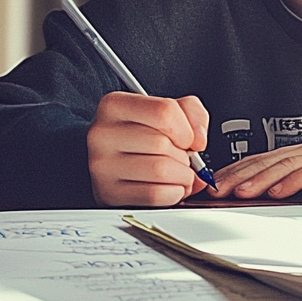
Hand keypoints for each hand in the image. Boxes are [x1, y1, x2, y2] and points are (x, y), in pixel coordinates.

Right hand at [87, 92, 209, 206]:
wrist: (113, 157)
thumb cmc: (141, 132)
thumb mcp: (166, 108)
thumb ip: (191, 112)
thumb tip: (198, 139)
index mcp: (115, 105)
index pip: (164, 112)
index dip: (186, 128)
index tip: (188, 137)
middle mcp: (102, 134)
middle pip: (162, 143)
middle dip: (184, 154)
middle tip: (182, 157)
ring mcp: (102, 166)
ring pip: (160, 170)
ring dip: (182, 175)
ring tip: (179, 172)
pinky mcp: (109, 193)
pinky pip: (154, 195)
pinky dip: (174, 193)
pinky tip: (171, 187)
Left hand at [212, 137, 301, 199]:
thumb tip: (275, 203)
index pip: (264, 159)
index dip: (238, 169)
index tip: (214, 182)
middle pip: (267, 160)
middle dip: (238, 174)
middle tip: (212, 189)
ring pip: (285, 165)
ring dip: (258, 178)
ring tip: (237, 192)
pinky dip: (293, 182)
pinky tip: (277, 192)